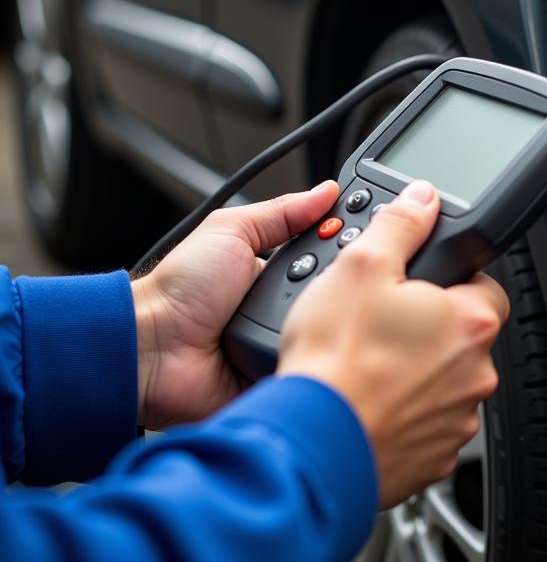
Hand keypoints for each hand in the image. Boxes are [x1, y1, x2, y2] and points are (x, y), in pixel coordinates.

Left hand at [132, 180, 340, 429]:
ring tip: (341, 308)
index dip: (350, 242)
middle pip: (337, 290)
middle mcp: (283, 307)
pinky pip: (313, 366)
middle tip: (356, 268)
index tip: (376, 231)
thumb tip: (326, 191)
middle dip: (347, 278)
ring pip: (331, 328)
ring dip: (335, 318)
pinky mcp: (279, 375)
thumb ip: (282, 211)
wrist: (151, 348)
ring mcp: (282, 342)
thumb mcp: (232, 230)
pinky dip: (320, 356)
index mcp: (275, 271)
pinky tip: (329, 345)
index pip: (328, 253)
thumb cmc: (179, 289)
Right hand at [277, 180, 509, 507]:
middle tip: (381, 323)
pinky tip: (366, 401)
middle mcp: (476, 373)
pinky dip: (400, 412)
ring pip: (442, 381)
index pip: (486, 286)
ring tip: (366, 364)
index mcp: (470, 321)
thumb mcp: (361, 266)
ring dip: (414, 372)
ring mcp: (455, 420)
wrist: (309, 443)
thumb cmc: (336, 361)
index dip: (450, 279)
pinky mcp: (431, 459)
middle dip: (427, 326)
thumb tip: (421, 199)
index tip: (420, 284)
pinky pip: (423, 424)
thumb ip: (400, 225)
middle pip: (461, 335)